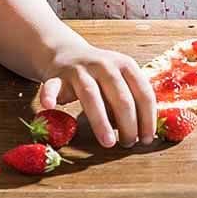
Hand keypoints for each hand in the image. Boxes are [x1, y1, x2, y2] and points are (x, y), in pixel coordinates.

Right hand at [40, 43, 156, 148]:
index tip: (148, 139)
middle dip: (128, 123)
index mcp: (125, 65)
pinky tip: (49, 106)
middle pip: (120, 96)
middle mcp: (104, 64)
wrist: (67, 53)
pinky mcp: (57, 77)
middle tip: (128, 144)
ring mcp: (79, 70)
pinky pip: (52, 86)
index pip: (142, 92)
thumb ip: (131, 99)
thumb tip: (145, 134)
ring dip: (100, 121)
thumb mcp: (121, 79)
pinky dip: (49, 95)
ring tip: (108, 141)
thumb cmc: (99, 75)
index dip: (147, 117)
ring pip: (91, 95)